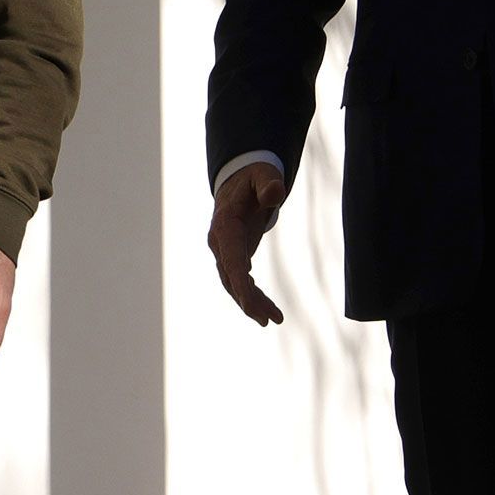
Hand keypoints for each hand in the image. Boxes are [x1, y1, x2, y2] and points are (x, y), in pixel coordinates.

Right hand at [207, 162, 286, 325]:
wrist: (239, 181)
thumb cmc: (254, 177)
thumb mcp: (263, 175)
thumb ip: (269, 184)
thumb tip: (275, 193)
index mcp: (225, 224)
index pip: (230, 258)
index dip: (239, 281)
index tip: (250, 302)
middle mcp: (219, 241)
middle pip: (230, 276)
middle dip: (247, 299)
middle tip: (269, 319)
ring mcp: (224, 251)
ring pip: (234, 283)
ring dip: (251, 302)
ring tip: (275, 319)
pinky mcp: (233, 256)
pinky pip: (240, 280)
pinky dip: (252, 296)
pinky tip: (268, 310)